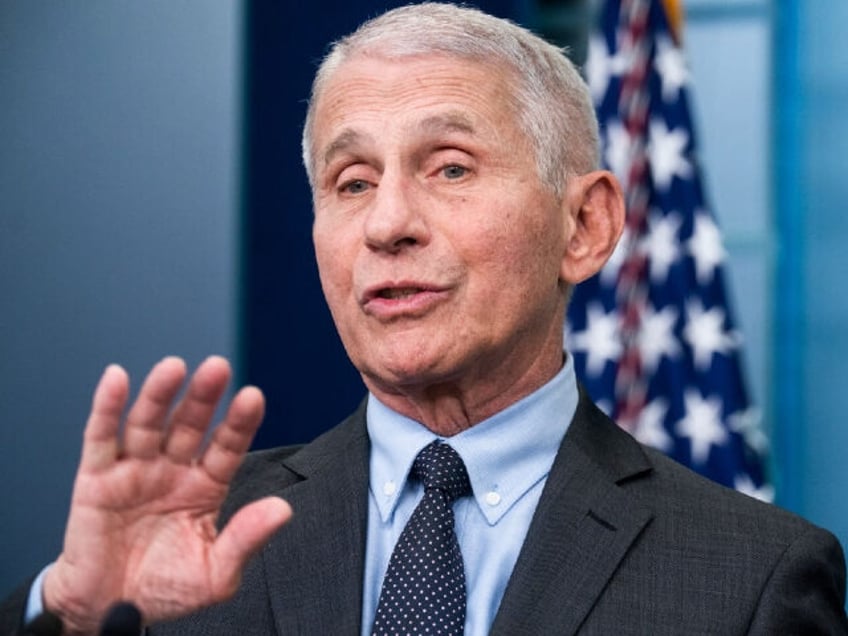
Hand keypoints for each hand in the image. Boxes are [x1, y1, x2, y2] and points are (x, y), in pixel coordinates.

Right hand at [42, 356, 291, 633]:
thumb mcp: (215, 573)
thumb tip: (284, 509)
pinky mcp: (96, 479)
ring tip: (174, 367)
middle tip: (219, 368)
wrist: (110, 610)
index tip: (253, 397)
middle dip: (204, 396)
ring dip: (160, 394)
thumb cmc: (165, 589)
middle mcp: (172, 469)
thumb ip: (246, 539)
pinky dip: (106, 407)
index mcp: (205, 486)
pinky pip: (100, 438)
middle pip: (190, 424)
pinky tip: (116, 378)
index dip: (239, 422)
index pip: (227, 447)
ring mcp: (135, 470)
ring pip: (148, 423)